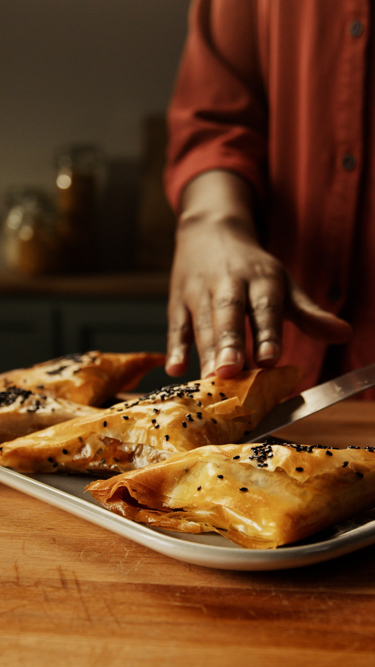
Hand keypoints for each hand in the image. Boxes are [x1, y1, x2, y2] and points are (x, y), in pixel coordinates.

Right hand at [165, 171, 350, 378]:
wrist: (210, 231)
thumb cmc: (252, 269)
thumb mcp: (283, 283)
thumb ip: (309, 314)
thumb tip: (344, 333)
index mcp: (260, 280)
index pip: (265, 307)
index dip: (267, 334)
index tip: (269, 360)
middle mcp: (228, 284)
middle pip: (228, 314)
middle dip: (229, 342)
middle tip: (230, 371)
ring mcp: (199, 292)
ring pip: (201, 323)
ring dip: (205, 351)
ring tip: (209, 380)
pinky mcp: (178, 302)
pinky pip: (176, 325)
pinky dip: (175, 346)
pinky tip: (174, 368)